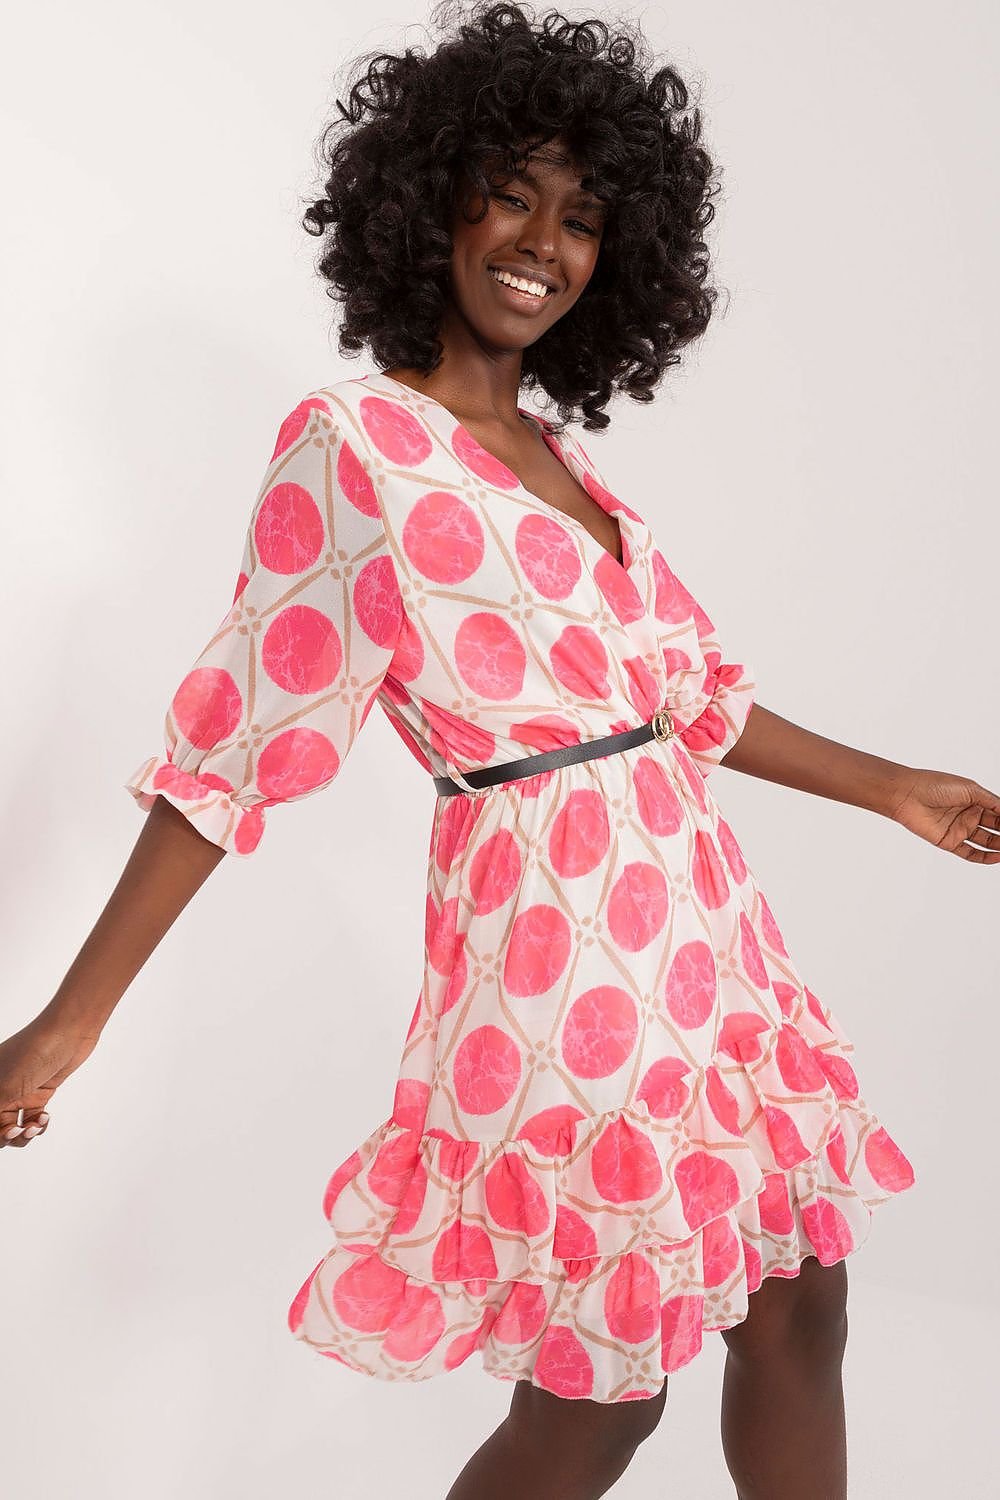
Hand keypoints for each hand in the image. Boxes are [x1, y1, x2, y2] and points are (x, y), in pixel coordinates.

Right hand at [0, 1016, 101, 1147]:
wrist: (70, 1031)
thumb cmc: (34, 1051)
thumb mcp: (6, 1086)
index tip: (7, 1129)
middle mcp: (0, 1089)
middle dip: (5, 1135)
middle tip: (17, 1131)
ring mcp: (19, 1092)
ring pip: (14, 1127)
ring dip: (23, 1134)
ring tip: (34, 1127)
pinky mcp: (39, 1093)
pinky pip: (32, 1119)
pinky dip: (37, 1125)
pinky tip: (44, 1117)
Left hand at [887, 768, 999, 861]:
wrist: (908, 795)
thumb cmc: (934, 785)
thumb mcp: (970, 789)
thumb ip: (992, 801)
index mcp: (975, 800)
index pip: (999, 812)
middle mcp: (968, 815)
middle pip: (995, 828)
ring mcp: (959, 829)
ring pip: (986, 841)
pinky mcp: (949, 842)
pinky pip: (970, 853)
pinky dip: (985, 857)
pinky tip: (997, 857)